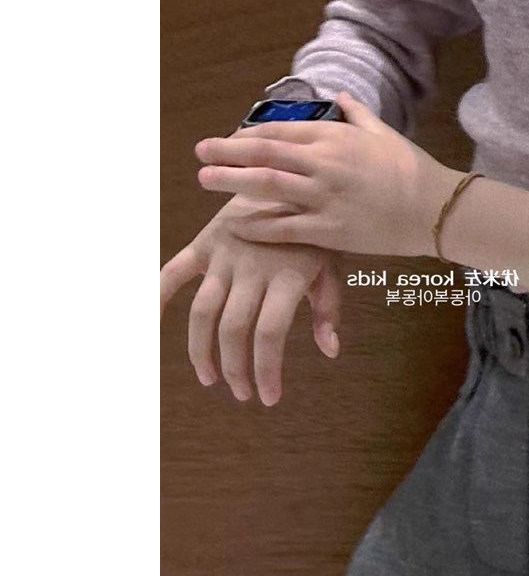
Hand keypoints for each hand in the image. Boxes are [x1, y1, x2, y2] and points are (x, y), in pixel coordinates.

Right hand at [160, 193, 342, 405]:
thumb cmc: (314, 230)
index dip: (266, 370)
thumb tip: (329, 351)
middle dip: (234, 369)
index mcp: (289, 276)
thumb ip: (328, 306)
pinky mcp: (206, 243)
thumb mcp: (331, 263)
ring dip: (201, 350)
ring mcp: (226, 255)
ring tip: (210, 377)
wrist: (290, 177)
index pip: (269, 333)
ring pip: (203, 311)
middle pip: (233, 329)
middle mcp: (254, 267)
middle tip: (242, 393)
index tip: (268, 397)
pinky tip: (151, 324)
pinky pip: (174, 272)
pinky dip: (158, 296)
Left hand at [193, 91, 459, 256]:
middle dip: (227, 151)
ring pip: (266, 186)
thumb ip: (357, 113)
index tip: (229, 136)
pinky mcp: (330, 230)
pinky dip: (256, 225)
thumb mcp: (384, 133)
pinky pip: (283, 228)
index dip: (248, 133)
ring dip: (230, 182)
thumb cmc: (412, 169)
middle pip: (263, 153)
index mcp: (335, 137)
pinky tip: (234, 224)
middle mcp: (324, 163)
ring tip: (204, 180)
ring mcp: (324, 197)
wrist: (436, 208)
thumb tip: (339, 93)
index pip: (279, 130)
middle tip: (200, 151)